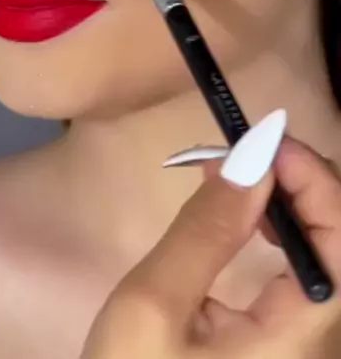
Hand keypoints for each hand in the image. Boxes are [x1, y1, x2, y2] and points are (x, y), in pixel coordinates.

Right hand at [80, 112, 340, 357]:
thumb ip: (206, 229)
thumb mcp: (152, 308)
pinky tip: (254, 218)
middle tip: (246, 151)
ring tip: (241, 173)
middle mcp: (321, 346)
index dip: (315, 179)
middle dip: (303, 184)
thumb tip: (251, 156)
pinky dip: (285, 235)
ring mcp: (307, 350)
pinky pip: (308, 278)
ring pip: (328, 258)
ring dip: (294, 205)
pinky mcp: (289, 348)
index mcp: (303, 344)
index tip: (264, 137)